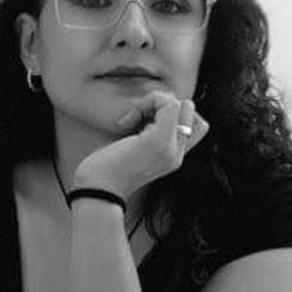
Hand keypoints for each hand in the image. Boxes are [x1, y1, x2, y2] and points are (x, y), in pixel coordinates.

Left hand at [72, 92, 210, 198]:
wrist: (96, 189)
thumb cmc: (105, 168)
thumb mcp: (131, 146)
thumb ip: (148, 129)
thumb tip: (156, 102)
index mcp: (172, 157)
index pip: (195, 124)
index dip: (171, 113)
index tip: (143, 123)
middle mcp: (176, 155)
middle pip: (191, 111)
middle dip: (165, 103)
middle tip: (139, 118)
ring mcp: (171, 150)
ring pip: (181, 104)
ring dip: (154, 102)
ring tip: (132, 119)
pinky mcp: (159, 142)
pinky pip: (169, 103)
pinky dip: (146, 102)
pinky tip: (126, 122)